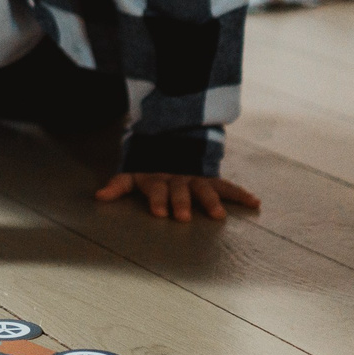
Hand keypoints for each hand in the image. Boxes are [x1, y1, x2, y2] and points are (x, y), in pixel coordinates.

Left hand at [94, 172, 261, 221]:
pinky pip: (227, 186)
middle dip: (182, 203)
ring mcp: (196, 178)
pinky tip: (255, 203)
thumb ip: (117, 185)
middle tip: (183, 217)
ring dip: (211, 202)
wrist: (173, 137)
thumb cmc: (149, 165)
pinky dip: (241, 194)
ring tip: (218, 216)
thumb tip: (98, 197)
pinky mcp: (212, 178)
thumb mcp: (132, 172)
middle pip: (180, 192)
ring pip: (205, 189)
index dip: (157, 200)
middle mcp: (178, 179)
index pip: (157, 190)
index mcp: (157, 179)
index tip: (159, 213)